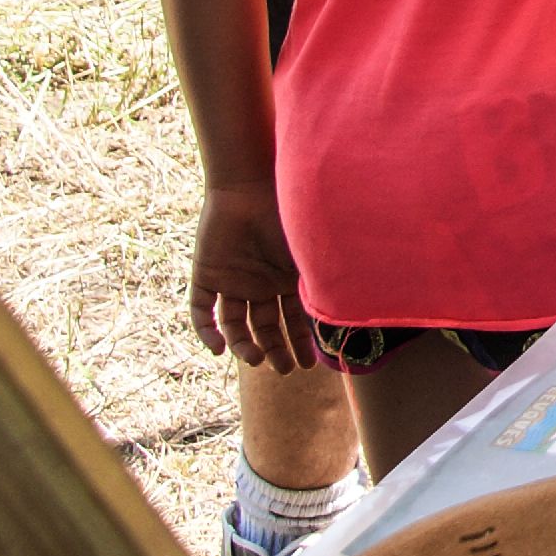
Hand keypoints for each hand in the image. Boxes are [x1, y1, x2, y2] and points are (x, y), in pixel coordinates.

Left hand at [192, 182, 320, 372]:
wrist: (249, 185)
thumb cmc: (287, 215)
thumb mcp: (310, 255)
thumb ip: (326, 281)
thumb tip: (354, 312)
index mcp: (285, 279)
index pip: (293, 319)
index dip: (302, 342)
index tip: (310, 364)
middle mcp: (259, 284)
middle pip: (265, 327)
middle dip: (277, 350)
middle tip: (285, 370)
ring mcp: (232, 281)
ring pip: (234, 324)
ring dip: (244, 345)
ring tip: (256, 359)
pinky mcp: (207, 275)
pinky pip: (201, 310)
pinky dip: (206, 332)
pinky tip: (218, 349)